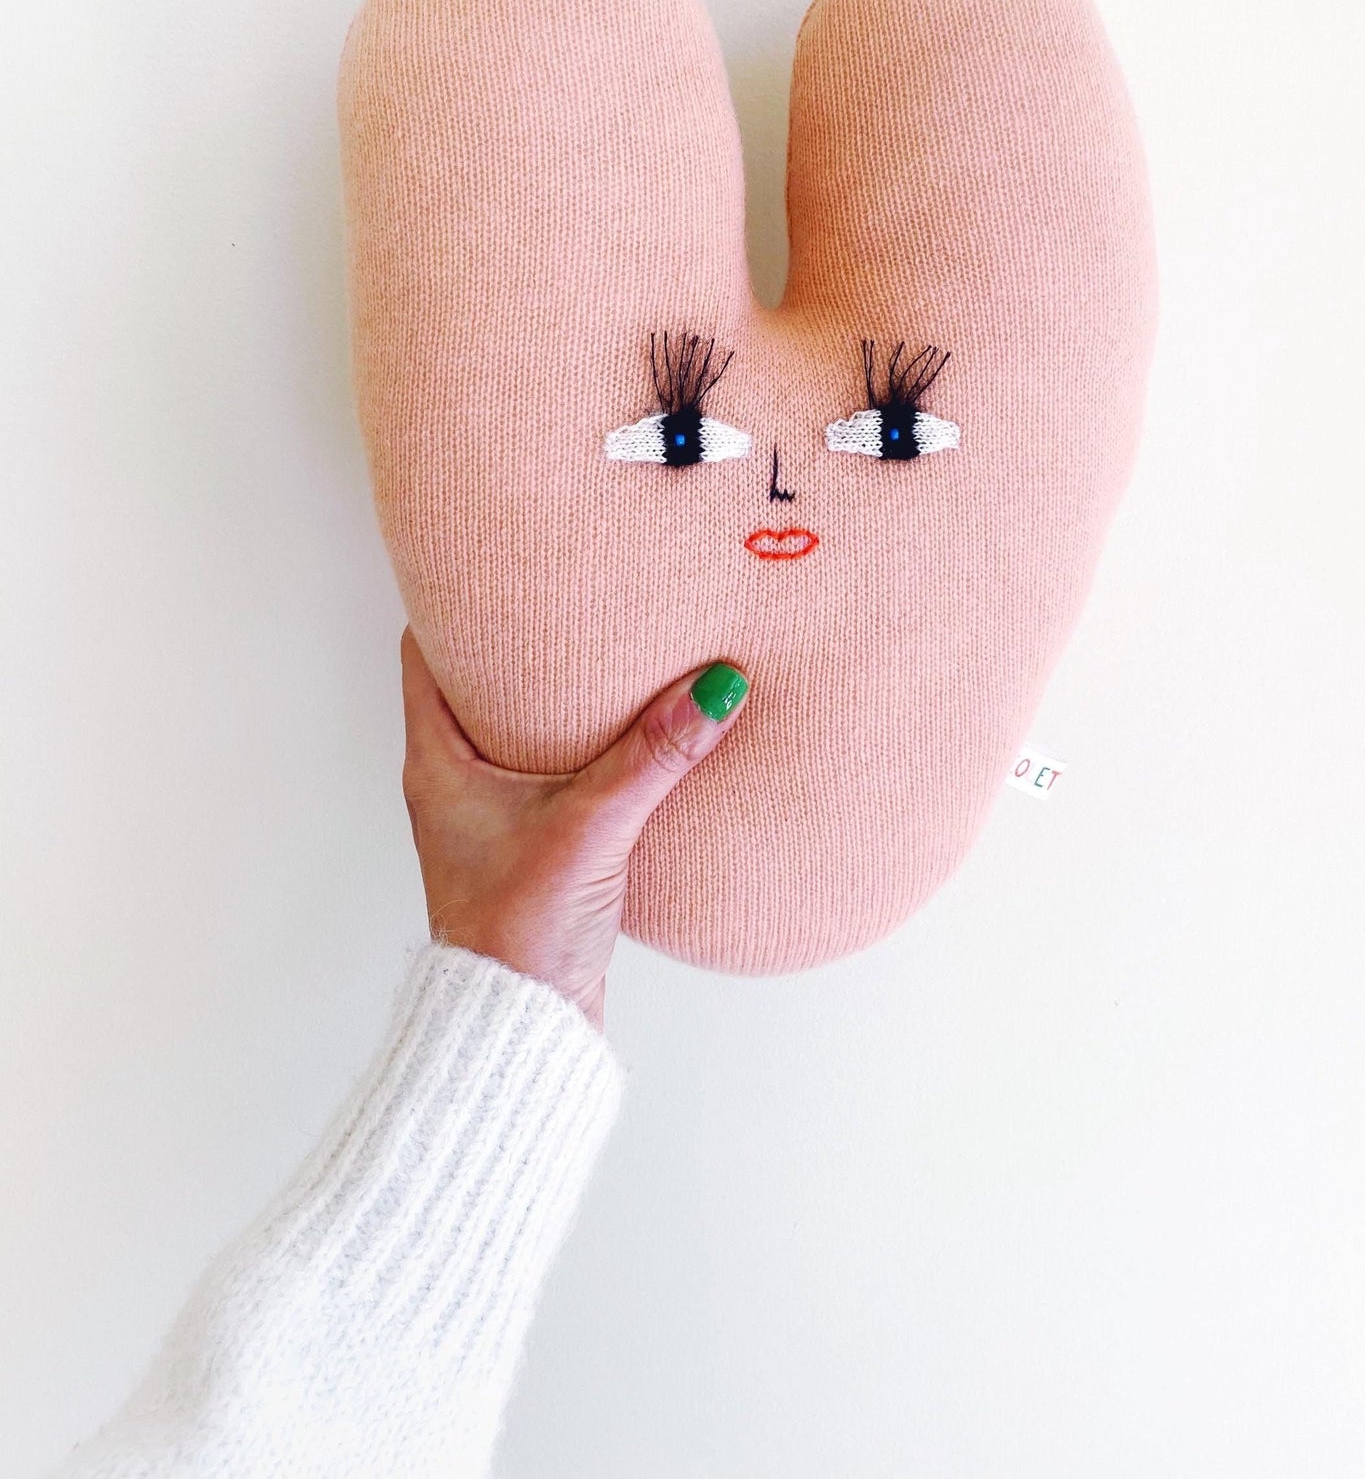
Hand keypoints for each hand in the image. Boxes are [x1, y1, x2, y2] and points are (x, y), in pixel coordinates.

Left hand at [398, 629, 749, 1027]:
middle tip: (569, 591)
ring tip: (604, 649)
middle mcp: (451, 779)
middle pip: (474, 681)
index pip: (426, 650)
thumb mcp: (592, 827)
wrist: (519, 1027)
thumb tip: (714, 688)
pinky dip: (574, 741)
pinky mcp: (521, 843)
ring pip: (511, 727)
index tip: (501, 561)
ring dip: (550, 694)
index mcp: (437, 760)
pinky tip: (623, 730)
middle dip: (520, 639)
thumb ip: (653, 756)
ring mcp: (484, 813)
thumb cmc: (520, 933)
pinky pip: (542, 769)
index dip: (457, 600)